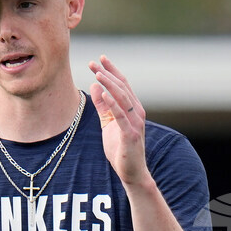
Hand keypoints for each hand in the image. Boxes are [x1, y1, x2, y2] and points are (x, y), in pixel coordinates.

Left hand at [89, 55, 149, 186]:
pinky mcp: (130, 134)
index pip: (122, 84)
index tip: (100, 59)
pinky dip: (112, 104)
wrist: (131, 172)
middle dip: (107, 73)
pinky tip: (103, 94)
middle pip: (122, 87)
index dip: (112, 71)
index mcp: (132, 108)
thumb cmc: (120, 148)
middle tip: (93, 62)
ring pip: (123, 98)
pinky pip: (121, 116)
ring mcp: (135, 123)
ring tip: (97, 74)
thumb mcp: (107, 124)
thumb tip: (94, 86)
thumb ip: (102, 106)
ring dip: (109, 84)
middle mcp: (137, 112)